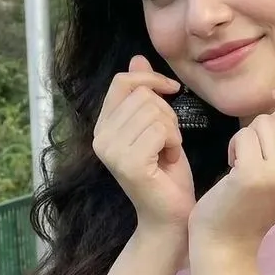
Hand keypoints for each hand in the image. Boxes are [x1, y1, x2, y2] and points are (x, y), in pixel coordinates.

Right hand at [92, 55, 195, 229]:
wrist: (171, 216)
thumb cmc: (167, 174)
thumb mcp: (158, 126)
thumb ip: (145, 94)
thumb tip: (137, 59)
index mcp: (103, 128)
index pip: (123, 82)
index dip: (152, 80)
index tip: (172, 91)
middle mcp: (100, 138)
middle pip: (143, 96)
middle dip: (168, 115)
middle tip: (168, 142)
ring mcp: (111, 152)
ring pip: (155, 112)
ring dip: (172, 131)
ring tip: (168, 153)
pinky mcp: (128, 163)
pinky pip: (162, 130)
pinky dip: (175, 143)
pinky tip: (169, 161)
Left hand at [188, 89, 274, 255]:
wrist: (229, 240)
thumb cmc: (254, 201)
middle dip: (263, 127)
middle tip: (255, 155)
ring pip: (262, 123)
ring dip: (247, 138)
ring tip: (244, 164)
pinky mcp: (254, 174)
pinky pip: (244, 135)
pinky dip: (234, 146)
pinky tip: (233, 167)